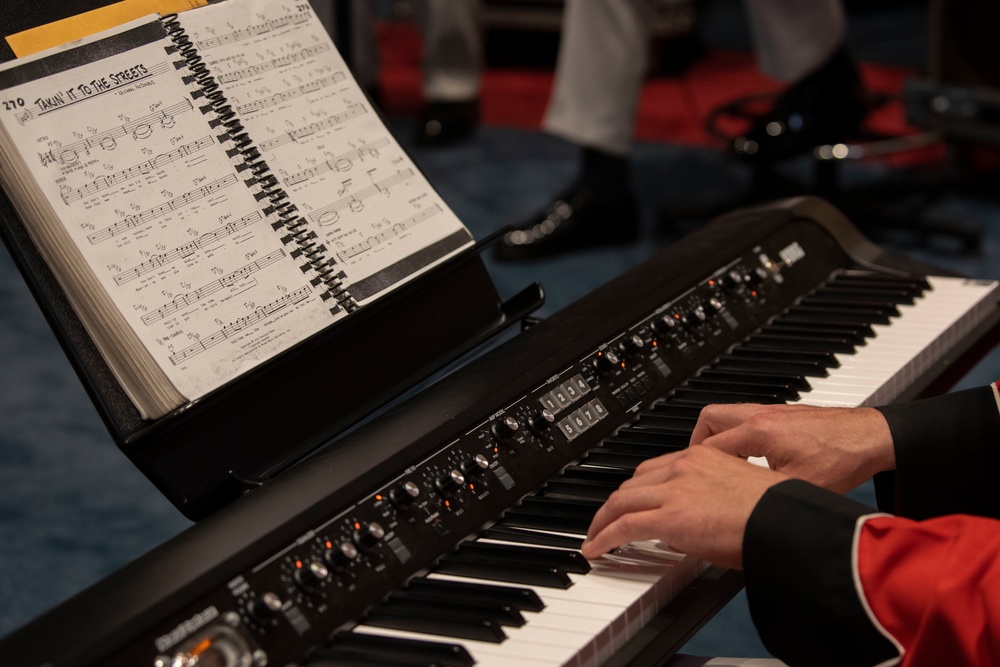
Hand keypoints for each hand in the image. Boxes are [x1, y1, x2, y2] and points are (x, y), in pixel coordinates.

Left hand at [581, 446, 787, 569]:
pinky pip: (623, 526)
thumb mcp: (738, 493)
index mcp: (703, 457)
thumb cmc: (777, 513)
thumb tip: (696, 524)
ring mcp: (674, 490)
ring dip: (603, 521)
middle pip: (633, 483)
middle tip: (606, 520)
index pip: (656, 469)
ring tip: (595, 536)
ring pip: (622, 502)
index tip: (630, 500)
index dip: (637, 487)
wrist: (787, 522)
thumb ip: (711, 499)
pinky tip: (596, 549)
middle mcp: (684, 466)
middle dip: (615, 503)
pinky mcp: (669, 517)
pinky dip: (604, 537)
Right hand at [689, 403, 894, 493]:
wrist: (873, 437)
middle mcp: (761, 414)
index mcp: (759, 431)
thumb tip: (739, 511)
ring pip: (726, 415)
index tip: (695, 483)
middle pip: (709, 419)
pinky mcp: (781, 413)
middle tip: (699, 467)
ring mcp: (771, 411)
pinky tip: (749, 457)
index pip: (709, 445)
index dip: (698, 466)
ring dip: (718, 438)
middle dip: (698, 443)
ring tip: (722, 464)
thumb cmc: (843, 458)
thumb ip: (760, 493)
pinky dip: (737, 436)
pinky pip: (745, 419)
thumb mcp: (797, 487)